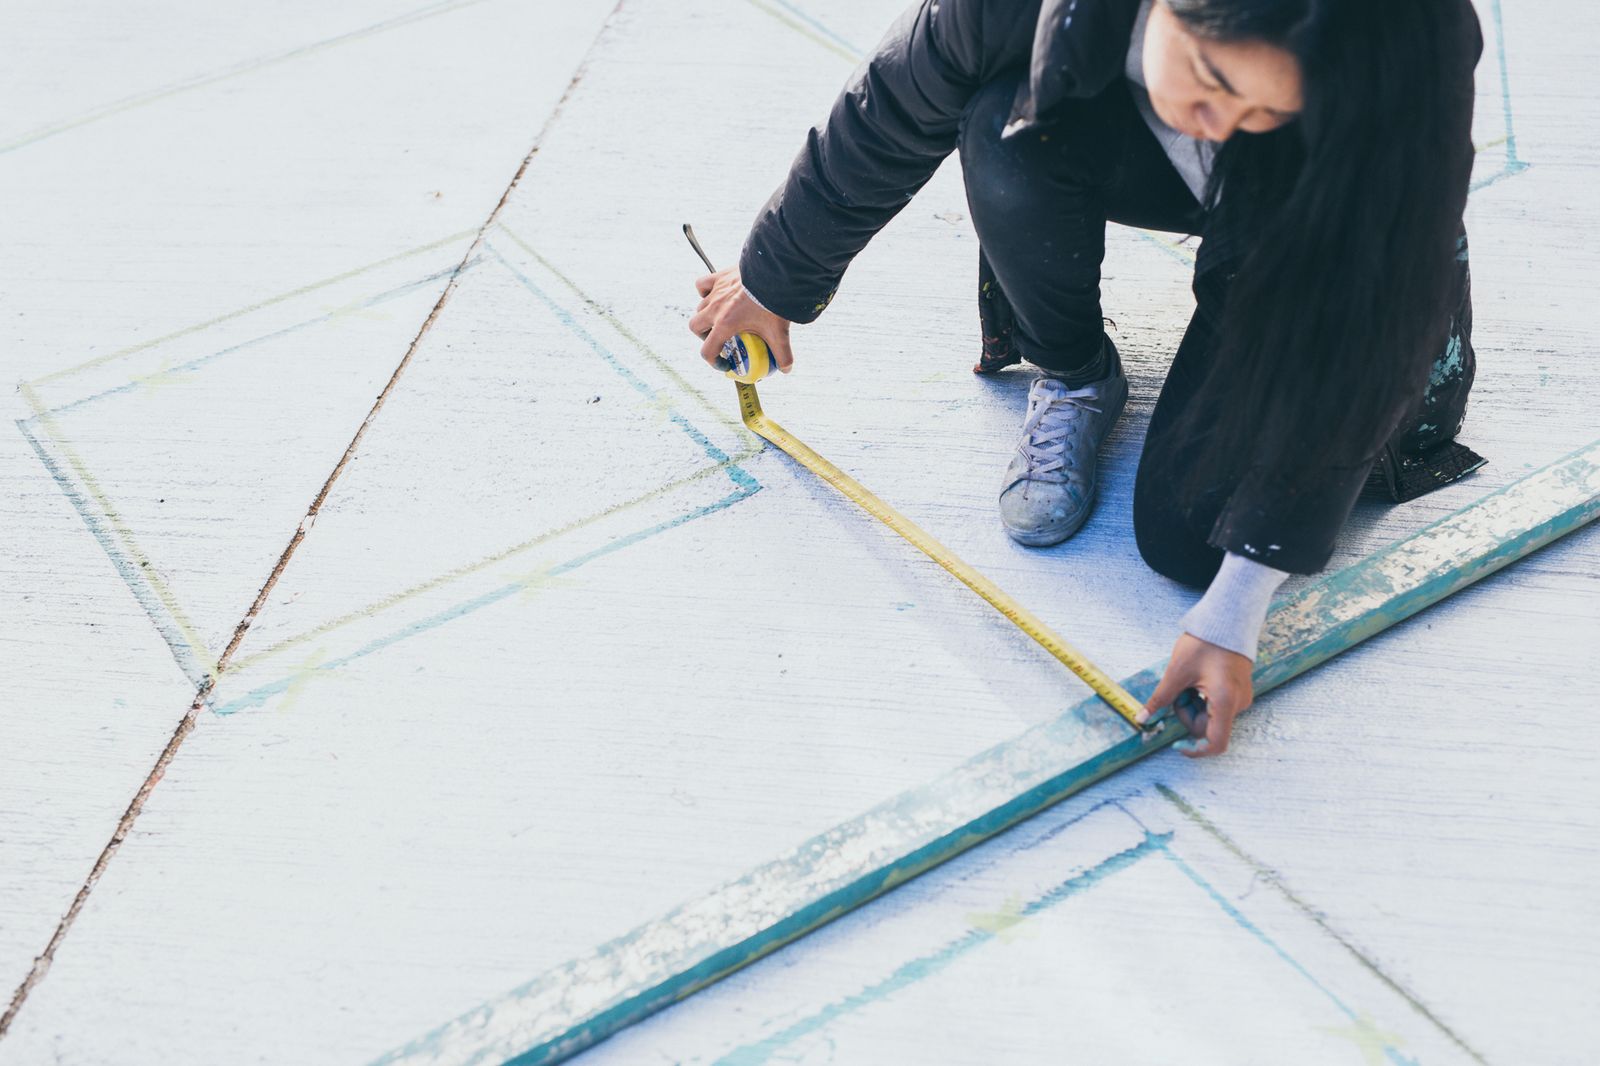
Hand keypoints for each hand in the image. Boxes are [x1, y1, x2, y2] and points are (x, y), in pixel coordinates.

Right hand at [688, 268, 794, 371]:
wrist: (776, 273)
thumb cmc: (774, 302)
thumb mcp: (779, 332)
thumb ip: (783, 354)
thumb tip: (786, 369)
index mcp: (725, 325)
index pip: (707, 350)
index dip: (713, 361)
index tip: (725, 363)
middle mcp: (715, 308)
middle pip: (695, 326)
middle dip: (703, 336)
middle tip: (718, 339)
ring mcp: (716, 291)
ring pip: (699, 306)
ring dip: (706, 315)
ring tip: (720, 318)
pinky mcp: (720, 276)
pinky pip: (702, 284)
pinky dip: (705, 291)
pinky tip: (716, 294)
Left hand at [1138, 633, 1254, 757]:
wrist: (1227, 621)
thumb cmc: (1204, 643)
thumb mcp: (1176, 672)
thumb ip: (1160, 699)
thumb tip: (1142, 719)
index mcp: (1225, 702)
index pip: (1215, 743)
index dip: (1195, 749)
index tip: (1176, 743)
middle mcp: (1238, 704)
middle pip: (1207, 727)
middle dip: (1186, 715)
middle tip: (1176, 691)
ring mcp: (1240, 698)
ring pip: (1210, 716)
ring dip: (1192, 705)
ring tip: (1186, 681)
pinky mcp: (1237, 691)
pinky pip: (1216, 705)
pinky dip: (1201, 699)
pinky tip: (1195, 680)